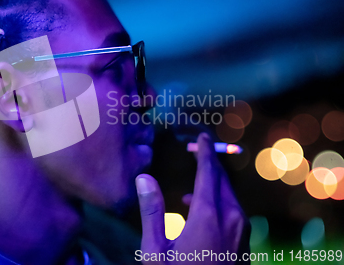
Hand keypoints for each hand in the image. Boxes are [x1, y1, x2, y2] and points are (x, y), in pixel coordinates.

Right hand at [135, 133, 250, 263]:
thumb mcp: (156, 251)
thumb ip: (152, 211)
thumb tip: (143, 178)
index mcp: (208, 216)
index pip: (208, 173)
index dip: (205, 151)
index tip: (203, 136)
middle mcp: (231, 220)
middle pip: (222, 181)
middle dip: (209, 163)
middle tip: (197, 150)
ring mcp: (241, 234)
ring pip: (229, 196)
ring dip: (213, 183)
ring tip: (192, 181)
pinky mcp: (243, 245)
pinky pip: (233, 211)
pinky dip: (217, 201)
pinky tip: (198, 209)